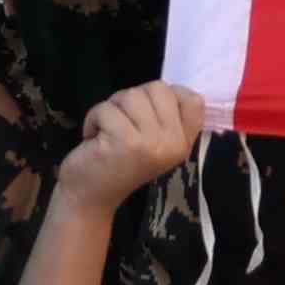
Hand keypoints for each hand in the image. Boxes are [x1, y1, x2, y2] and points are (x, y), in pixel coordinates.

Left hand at [60, 82, 209, 209]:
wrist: (92, 197)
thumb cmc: (120, 162)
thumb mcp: (155, 142)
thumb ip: (167, 117)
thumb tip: (169, 88)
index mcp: (183, 143)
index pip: (192, 99)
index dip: (166, 97)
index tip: (145, 117)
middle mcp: (173, 143)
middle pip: (158, 89)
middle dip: (132, 99)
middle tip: (122, 124)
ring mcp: (150, 142)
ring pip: (131, 95)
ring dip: (111, 108)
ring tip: (108, 131)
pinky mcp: (124, 141)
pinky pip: (107, 109)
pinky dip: (93, 118)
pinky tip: (94, 138)